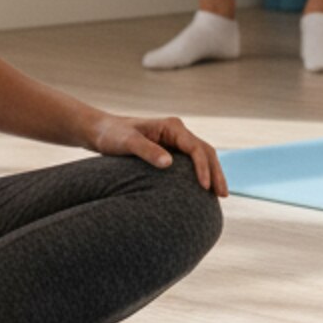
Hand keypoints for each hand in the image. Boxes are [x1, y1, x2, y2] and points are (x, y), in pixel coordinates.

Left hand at [87, 113, 227, 195]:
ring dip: (212, 173)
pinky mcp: (171, 150)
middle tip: (222, 194)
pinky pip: (192, 162)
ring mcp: (176, 141)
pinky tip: (204, 190)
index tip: (204, 187)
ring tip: (220, 194)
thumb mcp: (127, 143)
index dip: (203, 167)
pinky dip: (202, 173)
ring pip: (202, 156)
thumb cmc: (112, 135)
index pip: (195, 147)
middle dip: (215, 172)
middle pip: (205, 151)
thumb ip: (147, 151)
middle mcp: (177, 132)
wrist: (101, 132)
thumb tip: (169, 163)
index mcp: (171, 127)